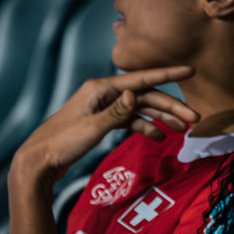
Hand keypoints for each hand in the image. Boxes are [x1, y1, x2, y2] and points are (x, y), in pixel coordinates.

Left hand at [12, 68, 197, 184]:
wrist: (39, 162)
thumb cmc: (60, 144)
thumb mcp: (90, 129)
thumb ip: (115, 113)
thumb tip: (134, 95)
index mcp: (99, 89)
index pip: (140, 80)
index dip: (167, 76)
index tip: (189, 72)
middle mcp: (103, 94)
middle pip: (144, 96)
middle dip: (170, 107)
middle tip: (194, 119)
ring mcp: (102, 107)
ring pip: (139, 109)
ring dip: (160, 118)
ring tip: (182, 129)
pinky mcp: (101, 121)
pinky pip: (129, 120)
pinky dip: (144, 127)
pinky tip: (158, 136)